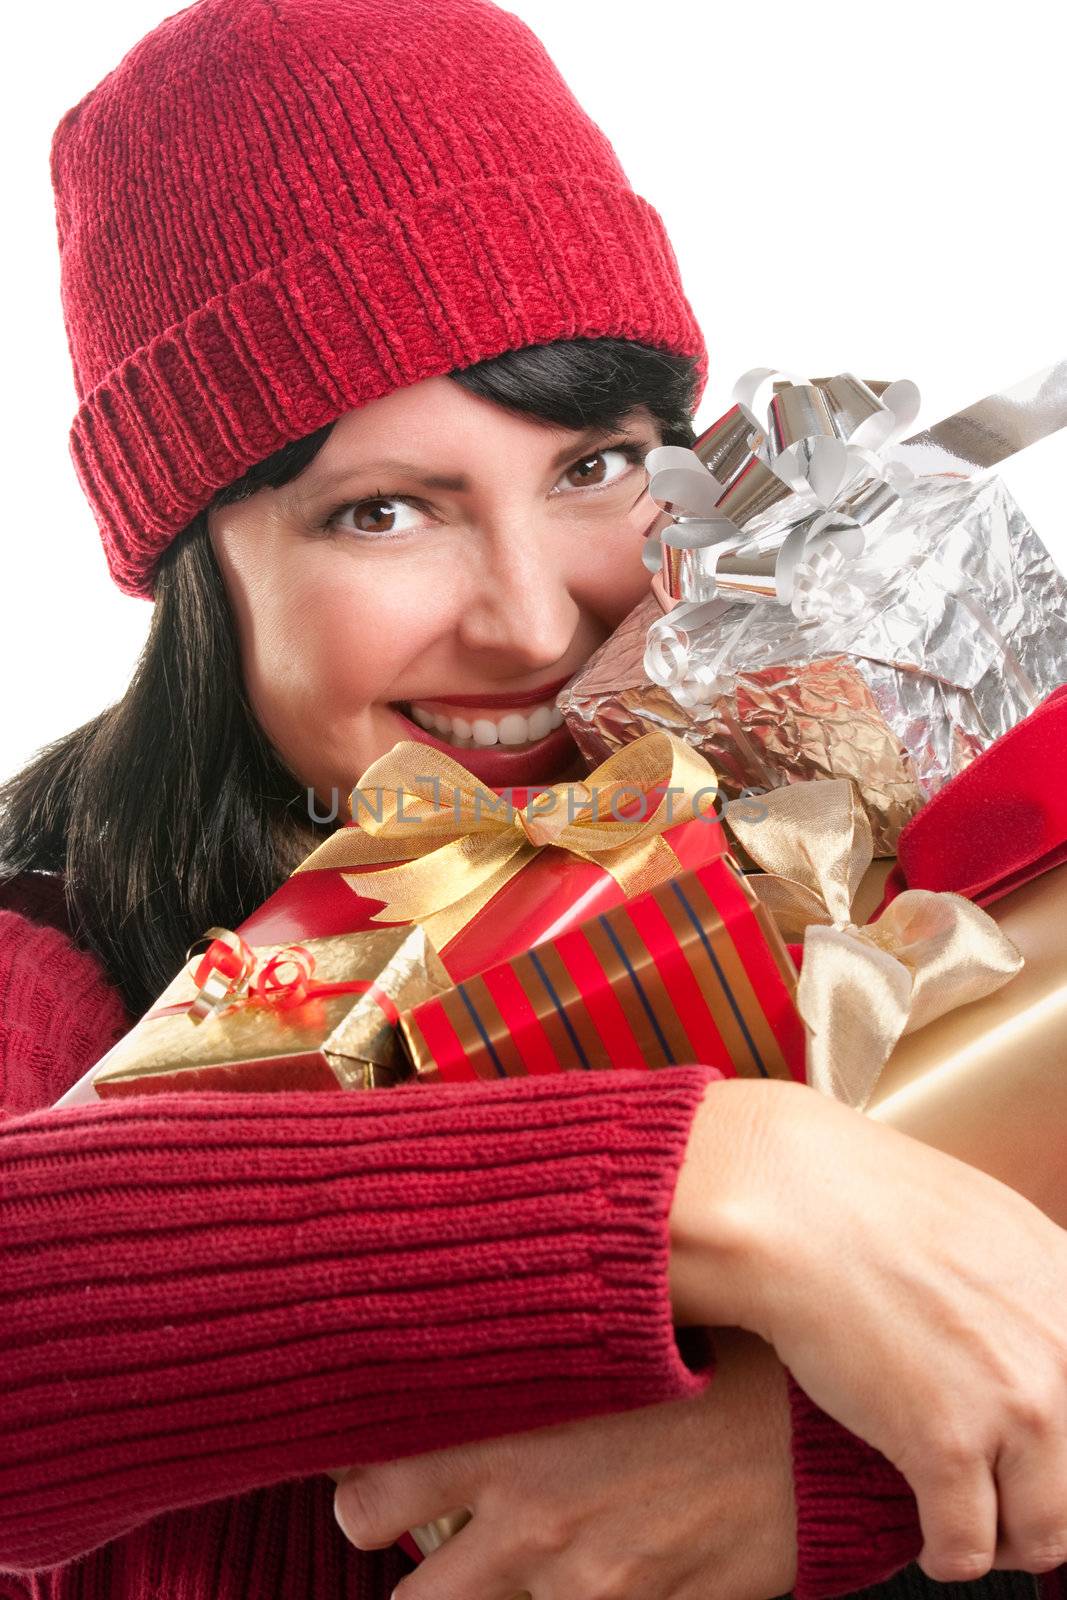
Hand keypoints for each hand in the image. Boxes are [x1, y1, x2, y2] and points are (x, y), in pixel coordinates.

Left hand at [331, 1327, 796, 1599]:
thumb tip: (467, 1316)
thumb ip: (523, 1339)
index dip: (363, 1488)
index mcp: (503, 1429)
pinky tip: (598, 1550)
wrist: (818, 1413)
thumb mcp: (605, 1324)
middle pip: (409, 1591)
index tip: (373, 1473)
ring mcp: (584, 1581)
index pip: (367, 1496)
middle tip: (430, 1522)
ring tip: (522, 1534)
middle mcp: (528, 1518)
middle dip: (412, 1560)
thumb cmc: (711, 1344)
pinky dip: (570, 1596)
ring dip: (489, 1584)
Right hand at [668, 1078, 1066, 1584]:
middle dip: (1040, 1499)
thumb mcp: (985, 1222)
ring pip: (1043, 1531)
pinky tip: (929, 1537)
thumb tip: (1033, 1336)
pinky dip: (948, 1553)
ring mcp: (1015, 1401)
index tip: (1038, 1458)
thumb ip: (1029, 1288)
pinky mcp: (947, 1446)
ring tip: (969, 1524)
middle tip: (1005, 1500)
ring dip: (1004, 1537)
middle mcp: (1063, 1348)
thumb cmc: (859, 1198)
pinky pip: (968, 1548)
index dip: (1062, 1443)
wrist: (789, 1205)